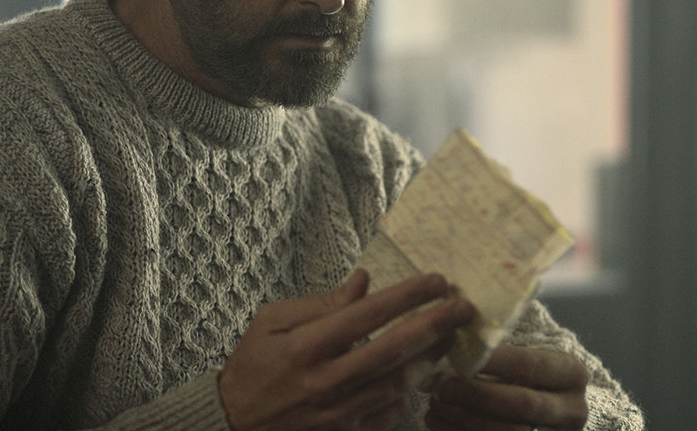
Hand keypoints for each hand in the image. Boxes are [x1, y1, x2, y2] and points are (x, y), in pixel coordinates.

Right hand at [219, 269, 475, 430]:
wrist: (232, 424)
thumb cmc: (253, 365)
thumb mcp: (272, 322)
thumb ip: (320, 302)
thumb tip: (364, 281)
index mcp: (306, 346)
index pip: (368, 314)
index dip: (408, 295)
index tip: (437, 280)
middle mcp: (325, 381)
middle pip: (394, 351)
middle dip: (436, 325)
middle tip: (464, 307)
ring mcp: (337, 413)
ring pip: (399, 384)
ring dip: (432, 358)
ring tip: (452, 336)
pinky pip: (389, 414)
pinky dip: (409, 393)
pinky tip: (421, 374)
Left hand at [424, 346, 588, 430]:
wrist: (549, 407)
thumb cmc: (529, 372)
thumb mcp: (530, 350)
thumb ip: (504, 338)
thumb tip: (460, 316)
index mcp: (571, 373)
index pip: (531, 366)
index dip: (495, 362)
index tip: (459, 357)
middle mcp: (572, 409)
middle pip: (523, 405)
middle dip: (477, 396)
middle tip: (442, 387)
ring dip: (466, 420)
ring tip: (436, 406)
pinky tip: (439, 423)